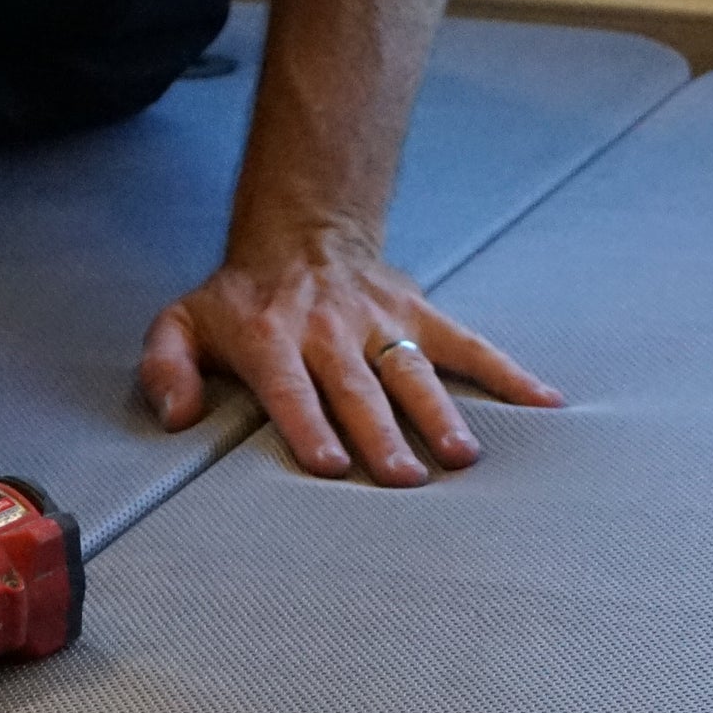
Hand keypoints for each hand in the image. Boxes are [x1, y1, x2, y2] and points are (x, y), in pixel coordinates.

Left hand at [140, 233, 558, 485]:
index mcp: (273, 338)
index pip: (292, 388)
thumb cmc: (241, 299)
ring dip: (439, 413)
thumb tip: (177, 416)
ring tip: (463, 456)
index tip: (332, 465)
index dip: (310, 425)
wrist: (300, 233)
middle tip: (405, 479)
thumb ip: (168, 367)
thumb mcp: (182, 322)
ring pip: (413, 371)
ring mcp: (381, 322)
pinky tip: (544, 403)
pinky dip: (508, 373)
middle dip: (382, 434)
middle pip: (359, 388)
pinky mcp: (420, 316)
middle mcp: (331, 331)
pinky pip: (468, 345)